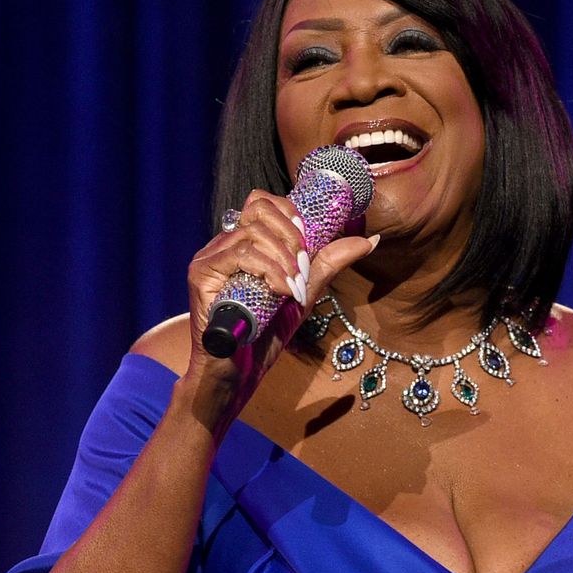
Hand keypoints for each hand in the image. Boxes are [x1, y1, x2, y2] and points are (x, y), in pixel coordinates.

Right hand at [182, 189, 377, 416]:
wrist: (241, 370)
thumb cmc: (266, 332)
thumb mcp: (305, 291)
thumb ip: (330, 262)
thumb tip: (370, 239)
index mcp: (245, 242)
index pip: (263, 202)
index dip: (290, 212)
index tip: (309, 240)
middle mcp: (225, 244)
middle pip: (258, 208)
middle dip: (291, 234)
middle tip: (304, 267)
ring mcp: (210, 257)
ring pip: (253, 233)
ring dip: (284, 259)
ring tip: (295, 287)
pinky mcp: (202, 274)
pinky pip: (239, 255)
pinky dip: (268, 271)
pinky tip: (281, 291)